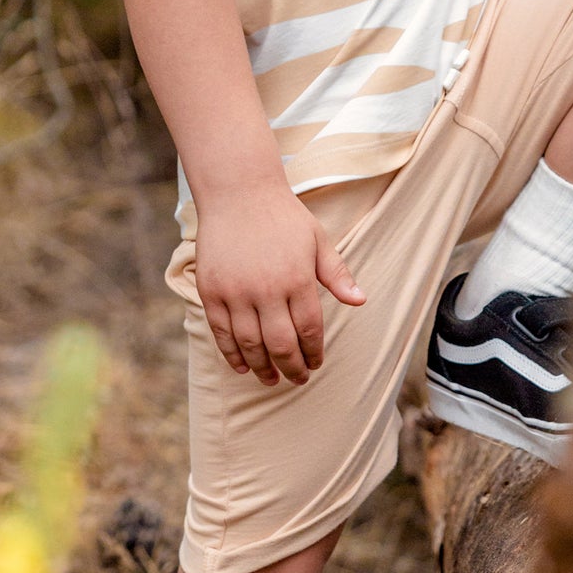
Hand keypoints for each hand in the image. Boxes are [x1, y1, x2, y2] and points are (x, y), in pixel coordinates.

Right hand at [194, 184, 365, 387]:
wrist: (238, 192)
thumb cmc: (283, 216)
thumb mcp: (318, 240)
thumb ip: (337, 274)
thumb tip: (360, 301)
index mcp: (298, 278)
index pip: (310, 329)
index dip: (314, 352)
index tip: (316, 363)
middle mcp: (266, 289)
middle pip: (281, 344)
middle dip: (292, 368)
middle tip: (298, 379)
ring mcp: (236, 292)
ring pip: (250, 344)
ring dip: (262, 368)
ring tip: (271, 379)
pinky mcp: (211, 291)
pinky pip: (222, 333)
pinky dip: (232, 354)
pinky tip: (242, 366)